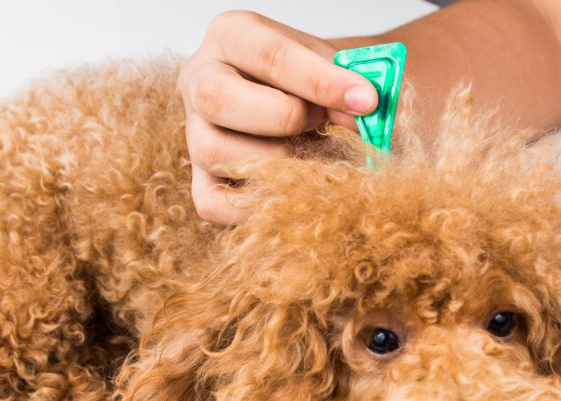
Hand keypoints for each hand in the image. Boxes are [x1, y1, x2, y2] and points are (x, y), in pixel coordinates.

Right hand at [178, 11, 378, 223]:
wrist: (311, 105)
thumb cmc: (317, 83)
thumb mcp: (335, 68)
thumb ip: (348, 87)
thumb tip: (361, 119)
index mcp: (233, 35)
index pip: (269, 56)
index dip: (321, 81)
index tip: (366, 101)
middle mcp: (200, 78)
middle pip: (218, 99)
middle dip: (285, 118)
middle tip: (323, 124)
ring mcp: (193, 131)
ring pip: (214, 152)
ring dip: (274, 162)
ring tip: (311, 155)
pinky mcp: (199, 180)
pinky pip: (212, 203)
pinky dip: (255, 206)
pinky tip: (291, 190)